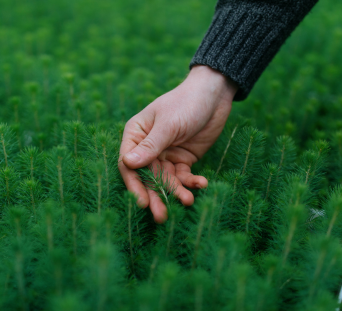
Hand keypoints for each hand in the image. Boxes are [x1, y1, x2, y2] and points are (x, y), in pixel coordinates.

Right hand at [118, 65, 237, 222]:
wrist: (214, 94)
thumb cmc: (186, 102)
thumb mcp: (168, 124)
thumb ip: (150, 146)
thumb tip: (127, 164)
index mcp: (136, 134)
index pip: (128, 164)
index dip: (134, 184)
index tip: (143, 202)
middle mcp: (148, 147)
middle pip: (147, 177)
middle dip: (155, 195)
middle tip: (161, 216)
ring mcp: (166, 154)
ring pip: (166, 180)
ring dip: (176, 192)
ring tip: (188, 201)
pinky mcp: (183, 160)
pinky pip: (183, 176)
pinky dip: (191, 182)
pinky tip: (202, 185)